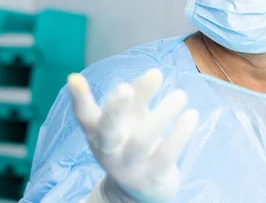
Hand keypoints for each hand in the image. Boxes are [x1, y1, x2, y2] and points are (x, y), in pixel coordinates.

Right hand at [67, 69, 198, 202]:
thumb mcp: (130, 119)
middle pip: (107, 129)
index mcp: (98, 132)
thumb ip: (138, 96)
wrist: (138, 192)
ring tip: (180, 95)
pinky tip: (191, 115)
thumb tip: (154, 74)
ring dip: (162, 115)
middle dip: (114, 108)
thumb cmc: (132, 142)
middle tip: (124, 87)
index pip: (84, 115)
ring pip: (141, 141)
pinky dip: (179, 134)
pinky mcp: (151, 179)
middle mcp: (108, 150)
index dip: (78, 98)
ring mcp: (128, 167)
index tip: (74, 78)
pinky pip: (165, 156)